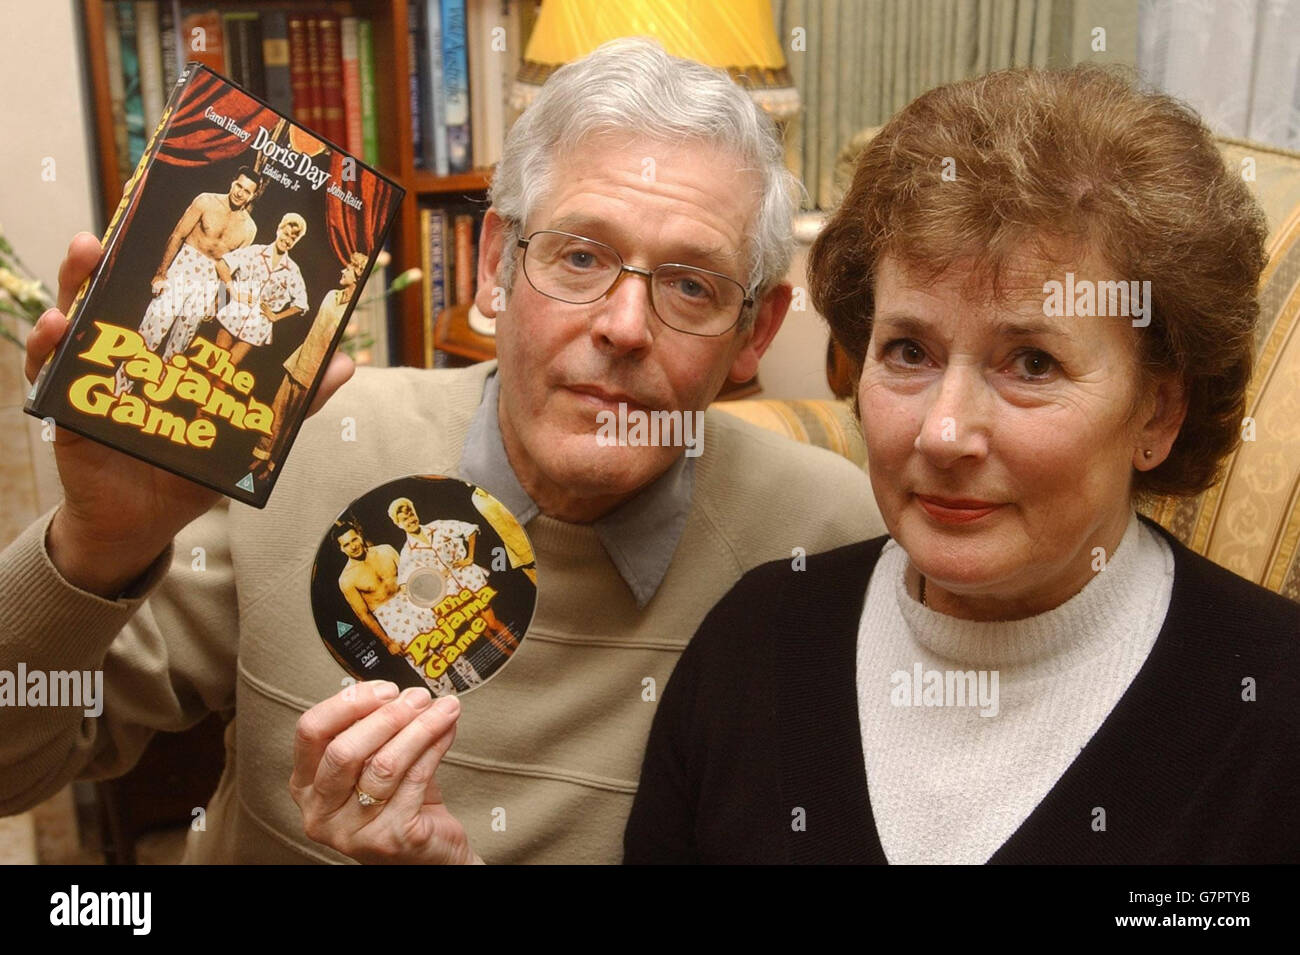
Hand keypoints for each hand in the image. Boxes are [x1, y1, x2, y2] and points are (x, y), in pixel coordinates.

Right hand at [28, 233, 356, 596]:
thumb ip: (294, 401)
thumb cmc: (191, 466)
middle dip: (110, 257)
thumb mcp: (245, 430)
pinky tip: (53, 328)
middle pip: (114, 293)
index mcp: (168, 346)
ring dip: (75, 283)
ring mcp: (92, 372)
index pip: (163, 290)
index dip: (161, 254)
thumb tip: (345, 364)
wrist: (145, 520)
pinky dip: (46, 348)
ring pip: (77, 317)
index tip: (166, 217)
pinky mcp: (66, 406)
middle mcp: (125, 348)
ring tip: (84, 254)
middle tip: (113, 230)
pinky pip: (49, 372)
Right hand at [290, 681, 479, 864]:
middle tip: (418, 697)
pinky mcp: (391, 839)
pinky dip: (436, 747)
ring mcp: (353, 831)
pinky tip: (448, 730)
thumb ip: (376, 729)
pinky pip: (415, 780)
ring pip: (384, 765)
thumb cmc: (397, 800)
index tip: (384, 689)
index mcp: (305, 784)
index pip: (311, 731)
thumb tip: (402, 691)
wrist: (428, 851)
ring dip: (420, 728)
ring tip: (444, 709)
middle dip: (387, 716)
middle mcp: (320, 812)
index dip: (348, 703)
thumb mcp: (372, 762)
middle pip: (344, 750)